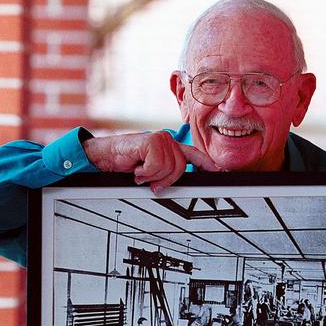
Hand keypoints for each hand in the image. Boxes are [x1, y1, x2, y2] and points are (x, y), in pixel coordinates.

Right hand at [82, 131, 220, 192]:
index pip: (194, 156)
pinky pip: (157, 165)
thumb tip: (179, 186)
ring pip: (169, 168)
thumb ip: (166, 175)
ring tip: (140, 172)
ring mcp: (161, 139)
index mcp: (170, 148)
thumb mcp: (150, 172)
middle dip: (165, 179)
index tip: (220, 171)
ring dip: (152, 176)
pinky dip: (145, 172)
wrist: (104, 157)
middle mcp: (168, 142)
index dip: (207, 164)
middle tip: (149, 181)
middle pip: (181, 168)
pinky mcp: (152, 141)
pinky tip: (136, 168)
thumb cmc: (125, 164)